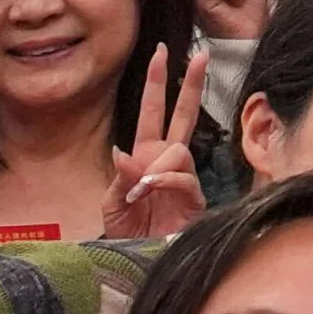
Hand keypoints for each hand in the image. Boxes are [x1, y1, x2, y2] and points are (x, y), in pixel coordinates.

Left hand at [104, 45, 207, 245]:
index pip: (154, 111)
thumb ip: (120, 178)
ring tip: (141, 192)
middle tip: (200, 55)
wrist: (140, 260)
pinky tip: (151, 192)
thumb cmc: (127, 233)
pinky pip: (182, 177)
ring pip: (178, 150)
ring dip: (156, 167)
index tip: (162, 53)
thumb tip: (123, 152)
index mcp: (146, 156)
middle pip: (183, 114)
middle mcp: (168, 161)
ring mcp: (183, 179)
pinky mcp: (195, 199)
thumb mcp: (112, 204)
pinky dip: (163, 182)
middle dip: (191, 84)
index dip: (158, 82)